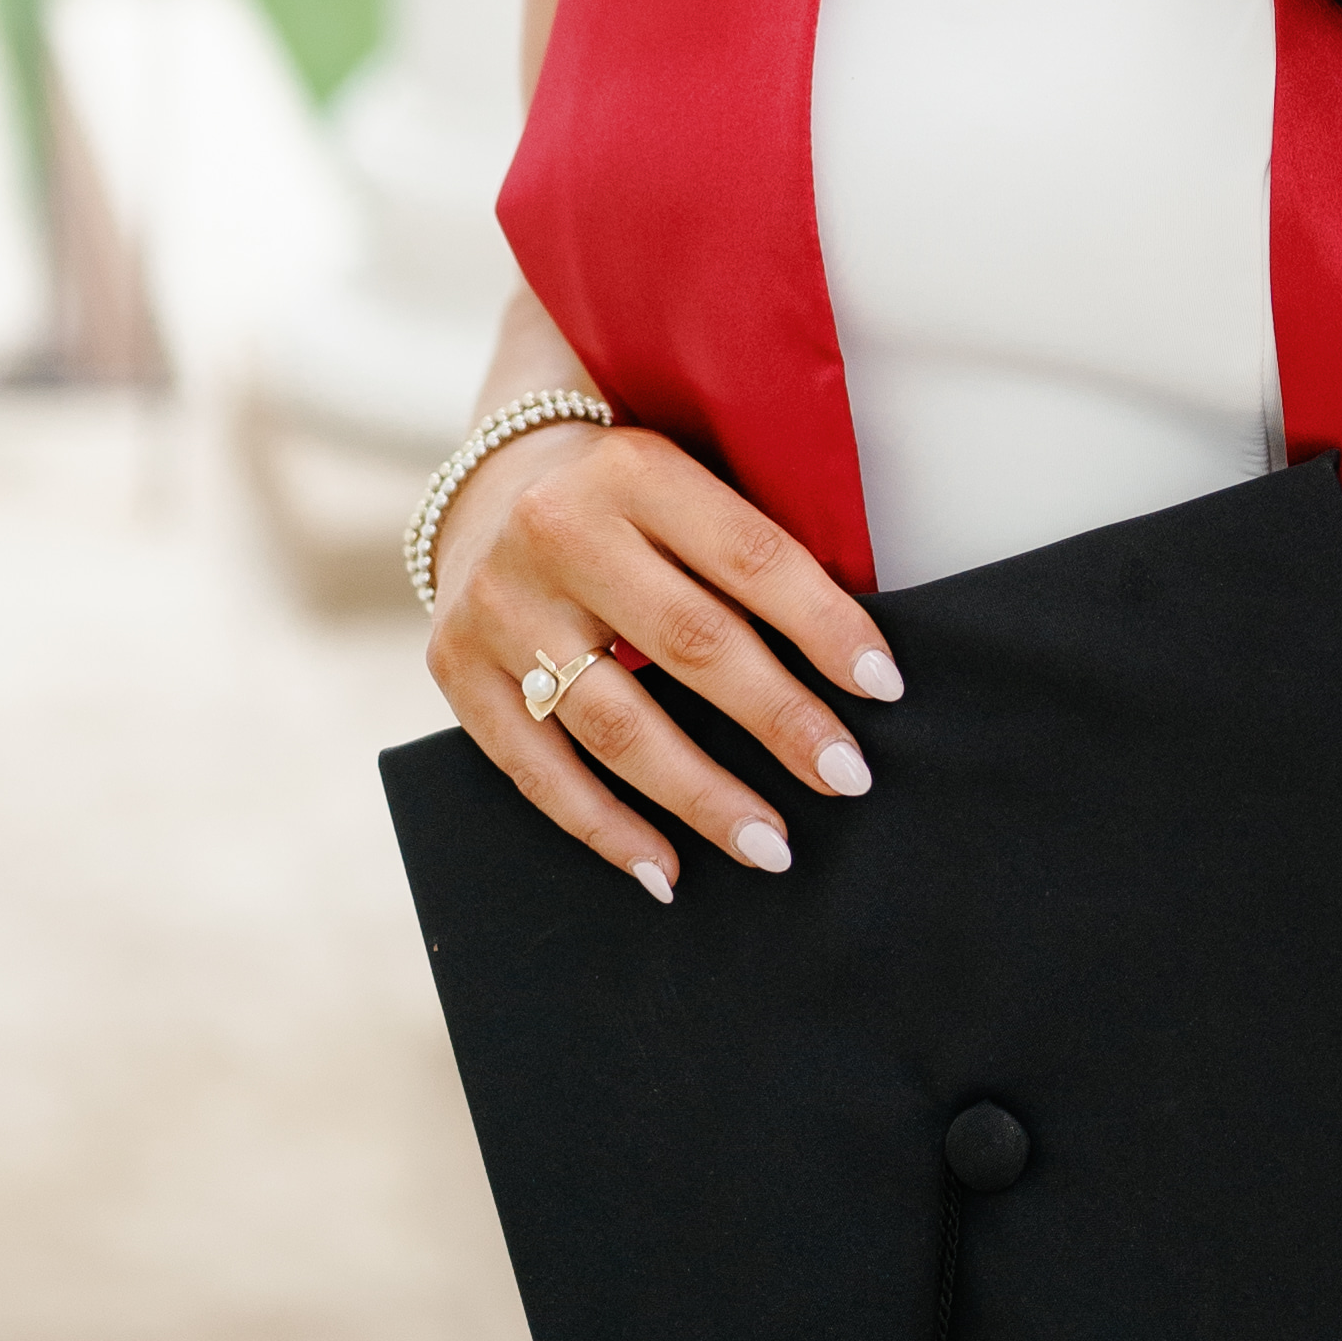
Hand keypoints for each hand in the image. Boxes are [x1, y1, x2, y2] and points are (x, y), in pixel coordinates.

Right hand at [429, 410, 901, 898]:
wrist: (489, 486)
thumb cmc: (626, 498)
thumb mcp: (686, 479)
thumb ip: (747, 547)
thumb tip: (855, 661)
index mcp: (635, 471)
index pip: (750, 556)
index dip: (823, 625)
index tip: (883, 685)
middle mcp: (558, 533)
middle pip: (690, 644)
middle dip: (780, 721)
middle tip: (847, 778)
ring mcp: (499, 607)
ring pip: (617, 725)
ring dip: (703, 797)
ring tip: (771, 845)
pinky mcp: (457, 670)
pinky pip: (539, 771)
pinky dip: (608, 829)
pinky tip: (667, 869)